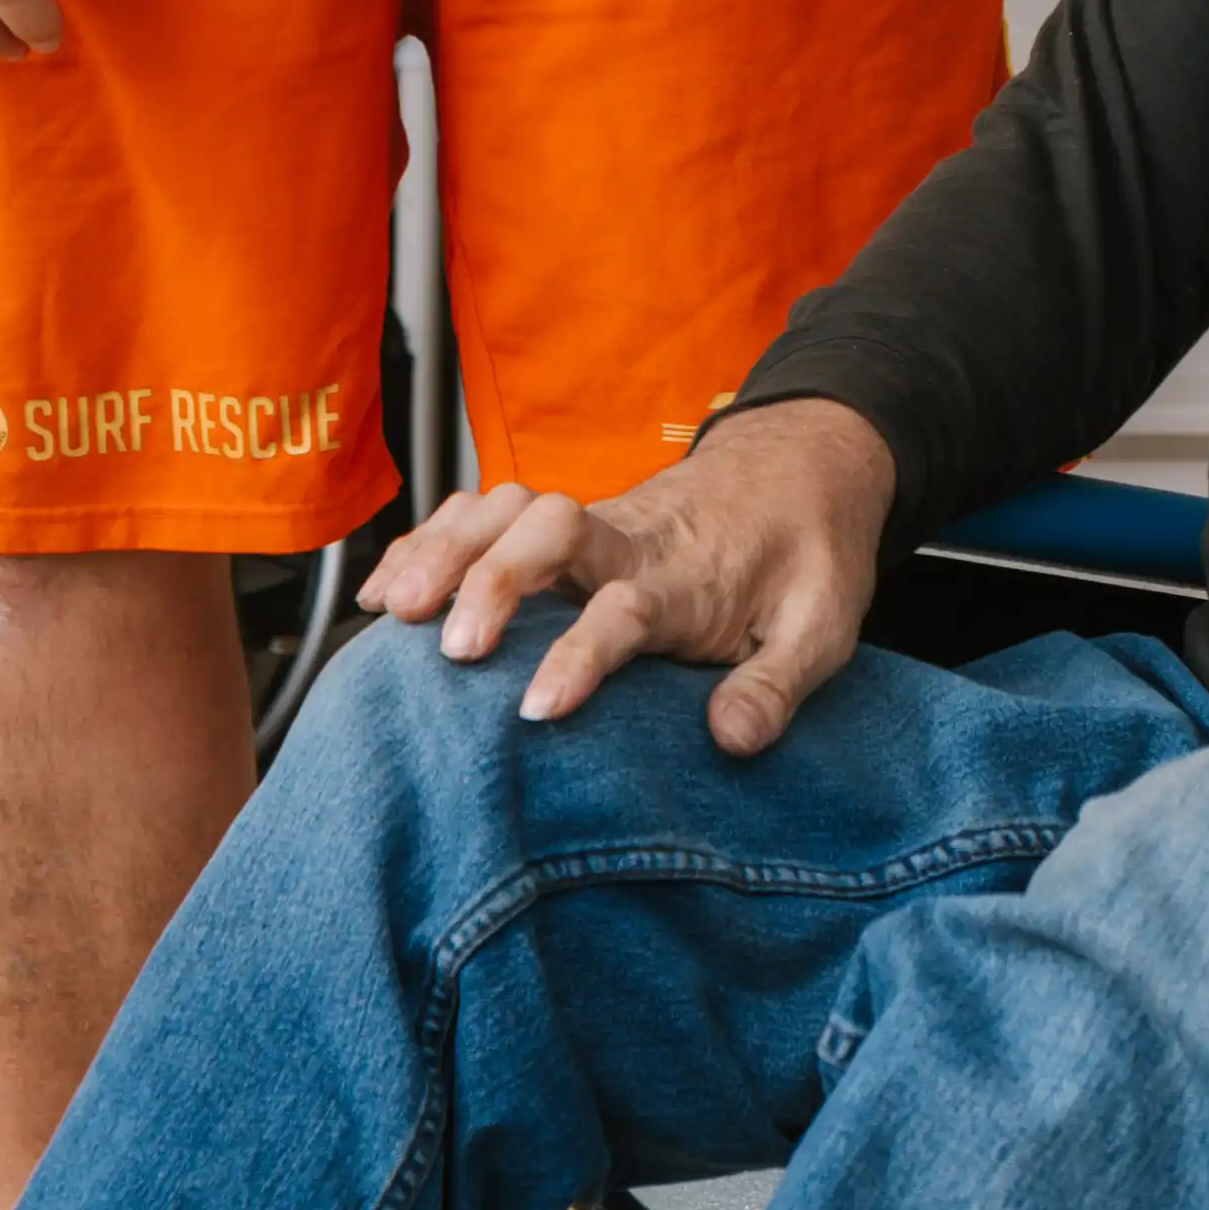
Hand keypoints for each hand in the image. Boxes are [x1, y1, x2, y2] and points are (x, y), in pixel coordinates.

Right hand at [358, 398, 897, 755]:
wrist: (800, 470)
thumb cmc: (806, 557)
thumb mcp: (822, 628)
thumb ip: (777, 685)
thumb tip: (728, 739)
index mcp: (688, 576)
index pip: (625, 608)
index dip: (580, 654)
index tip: (538, 707)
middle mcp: (627, 540)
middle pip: (547, 533)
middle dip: (492, 583)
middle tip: (452, 651)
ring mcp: (589, 525)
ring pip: (503, 512)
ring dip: (444, 551)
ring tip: (395, 612)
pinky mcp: (562, 524)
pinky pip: (484, 514)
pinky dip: (428, 541)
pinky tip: (386, 592)